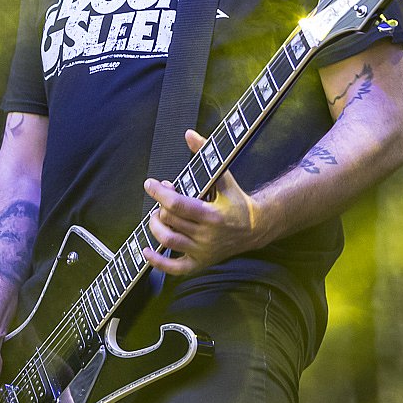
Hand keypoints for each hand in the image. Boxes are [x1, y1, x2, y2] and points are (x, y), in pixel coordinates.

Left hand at [143, 129, 261, 277]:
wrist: (255, 229)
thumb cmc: (237, 202)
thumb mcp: (225, 178)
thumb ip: (206, 155)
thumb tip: (189, 134)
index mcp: (212, 215)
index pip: (177, 204)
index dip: (159, 193)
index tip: (150, 184)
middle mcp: (206, 236)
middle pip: (170, 221)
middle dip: (159, 207)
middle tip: (161, 198)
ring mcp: (202, 251)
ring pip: (168, 241)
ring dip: (155, 228)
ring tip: (155, 217)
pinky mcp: (200, 263)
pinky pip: (175, 269)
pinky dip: (157, 262)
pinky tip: (146, 251)